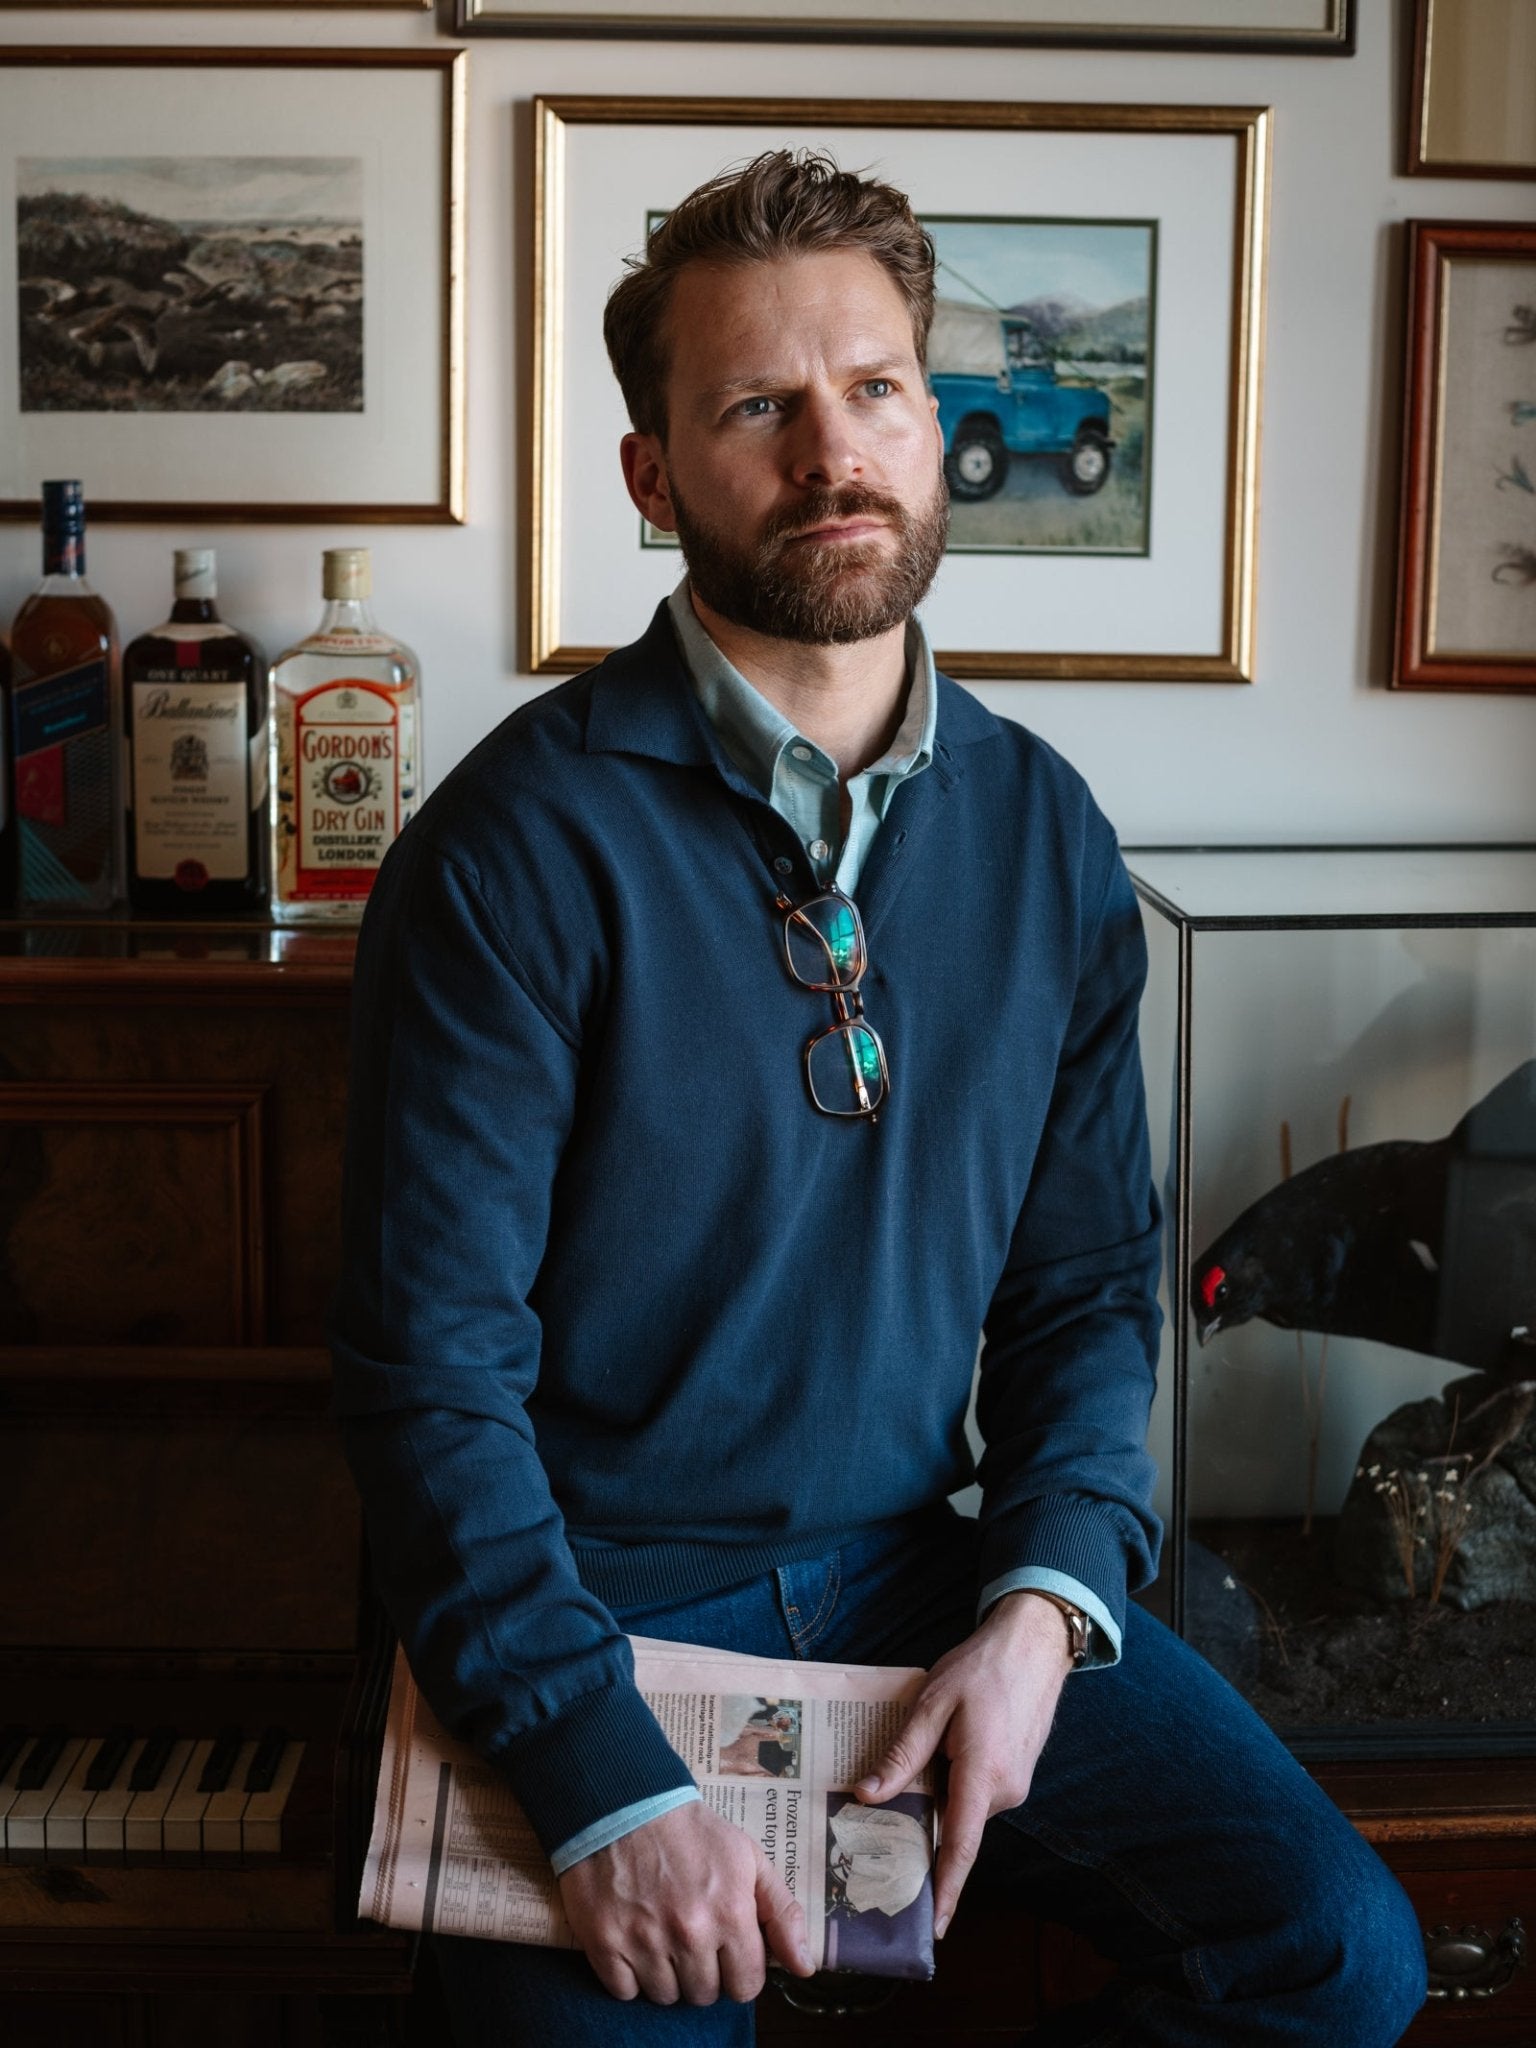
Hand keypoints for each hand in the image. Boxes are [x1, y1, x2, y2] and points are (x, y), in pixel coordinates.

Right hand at [557, 1798, 813, 2005]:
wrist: (625, 1803)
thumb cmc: (692, 1832)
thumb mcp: (748, 1859)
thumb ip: (782, 1913)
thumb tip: (805, 1966)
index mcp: (730, 1913)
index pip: (746, 1986)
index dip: (739, 1970)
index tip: (726, 1950)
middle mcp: (689, 1933)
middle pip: (704, 1995)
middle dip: (703, 1972)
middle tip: (691, 1936)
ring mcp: (643, 1940)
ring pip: (665, 1997)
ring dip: (666, 1975)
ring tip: (662, 1936)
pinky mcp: (603, 1942)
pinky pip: (624, 1992)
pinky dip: (629, 1975)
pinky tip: (634, 1941)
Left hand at [853, 1592, 1072, 1938]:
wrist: (1033, 1643)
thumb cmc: (982, 1668)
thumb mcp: (932, 1704)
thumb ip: (903, 1754)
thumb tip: (868, 1795)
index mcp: (983, 1776)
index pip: (961, 1848)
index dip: (946, 1890)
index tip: (934, 1927)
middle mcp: (1005, 1790)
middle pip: (956, 1828)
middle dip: (923, 1839)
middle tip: (877, 1844)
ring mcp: (1015, 1783)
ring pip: (965, 1808)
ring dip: (937, 1804)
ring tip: (899, 1790)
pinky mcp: (1016, 1771)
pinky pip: (977, 1793)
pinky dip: (954, 1789)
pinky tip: (932, 1766)